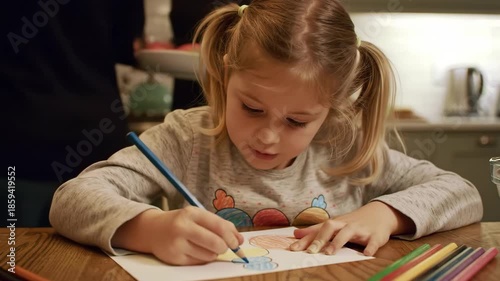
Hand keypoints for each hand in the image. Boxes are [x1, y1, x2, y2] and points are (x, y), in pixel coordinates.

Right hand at [112, 207, 243, 264]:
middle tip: (224, 247)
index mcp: (191, 213)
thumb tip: (240, 240)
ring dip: (213, 253)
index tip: (238, 243)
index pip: (218, 225)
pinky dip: (203, 259)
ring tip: (206, 247)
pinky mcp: (174, 258)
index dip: (231, 236)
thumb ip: (220, 225)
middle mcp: (183, 228)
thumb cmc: (182, 222)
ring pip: (209, 255)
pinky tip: (195, 251)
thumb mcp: (199, 217)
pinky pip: (199, 262)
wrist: (153, 230)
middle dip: (224, 247)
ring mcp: (177, 244)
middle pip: (215, 243)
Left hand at [289, 201, 414, 255]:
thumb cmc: (352, 222)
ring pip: (348, 233)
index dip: (305, 239)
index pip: (317, 230)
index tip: (293, 248)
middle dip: (320, 238)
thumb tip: (296, 234)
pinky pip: (373, 241)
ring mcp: (360, 229)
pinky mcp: (375, 235)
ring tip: (329, 253)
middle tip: (310, 252)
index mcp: (335, 223)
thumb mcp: (334, 225)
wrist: (379, 214)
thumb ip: (315, 230)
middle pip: (330, 227)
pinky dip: (370, 247)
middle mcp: (345, 224)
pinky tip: (366, 254)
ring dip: (338, 242)